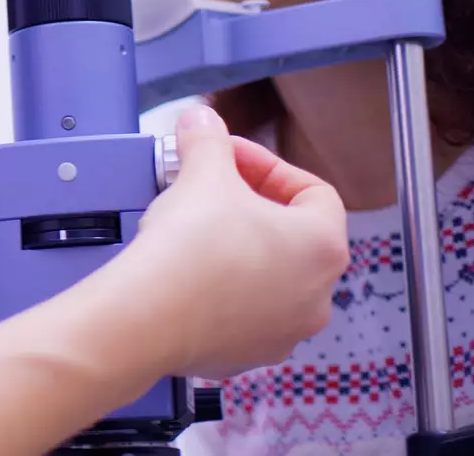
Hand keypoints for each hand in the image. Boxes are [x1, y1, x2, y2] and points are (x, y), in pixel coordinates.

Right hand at [119, 105, 347, 379]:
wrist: (149, 316)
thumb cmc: (190, 251)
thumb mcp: (203, 174)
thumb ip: (208, 140)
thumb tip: (202, 121)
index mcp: (323, 246)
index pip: (314, 192)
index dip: (268, 165)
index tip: (230, 159)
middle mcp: (318, 294)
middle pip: (291, 234)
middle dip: (249, 204)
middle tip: (209, 188)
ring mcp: (285, 329)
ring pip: (268, 276)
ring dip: (238, 248)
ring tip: (194, 230)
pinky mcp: (249, 353)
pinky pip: (241, 311)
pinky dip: (220, 289)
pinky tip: (187, 272)